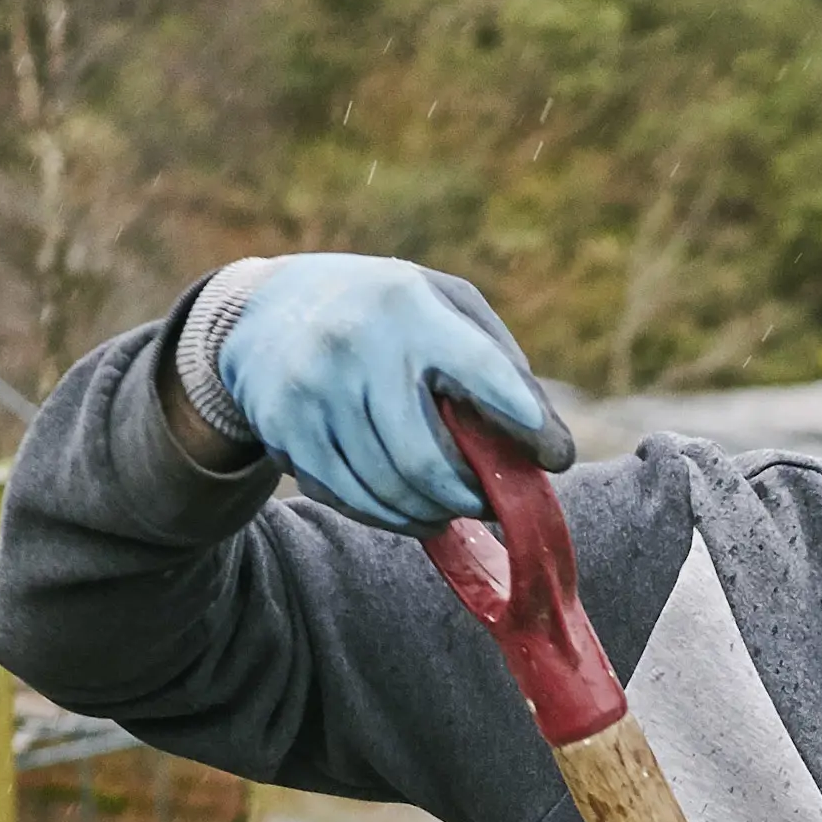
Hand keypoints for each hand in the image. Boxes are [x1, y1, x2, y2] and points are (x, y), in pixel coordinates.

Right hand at [215, 256, 572, 535]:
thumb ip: (499, 364)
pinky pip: (351, 499)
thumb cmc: (383, 312)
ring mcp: (312, 391)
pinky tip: (411, 510)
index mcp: (407, 304)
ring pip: (389, 490)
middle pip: (427, 460)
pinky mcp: (285, 430)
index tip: (556, 457)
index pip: (479, 369)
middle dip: (470, 496)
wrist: (265, 310)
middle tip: (490, 503)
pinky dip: (391, 517)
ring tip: (451, 508)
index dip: (523, 421)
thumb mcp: (443, 305)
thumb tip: (549, 449)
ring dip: (433, 513)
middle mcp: (354, 345)